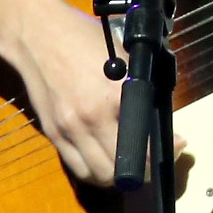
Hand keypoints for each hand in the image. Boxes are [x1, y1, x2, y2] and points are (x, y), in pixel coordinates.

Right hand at [0, 0, 184, 186]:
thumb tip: (162, 122)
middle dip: (143, 171)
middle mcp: (91, 118)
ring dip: (117, 177)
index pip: (143, 145)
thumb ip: (145, 91)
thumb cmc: (87, 40)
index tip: (175, 146)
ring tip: (129, 165)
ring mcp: (69, 129)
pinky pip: (77, 169)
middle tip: (152, 160)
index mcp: (114, 96)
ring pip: (98, 176)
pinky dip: (95, 172)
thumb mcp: (126, 58)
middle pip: (121, 170)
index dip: (161, 153)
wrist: (38, 35)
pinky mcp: (53, 134)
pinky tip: (105, 160)